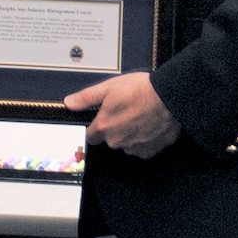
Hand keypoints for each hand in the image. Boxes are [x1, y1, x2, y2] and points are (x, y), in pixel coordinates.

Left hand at [64, 71, 180, 158]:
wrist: (168, 97)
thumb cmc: (140, 90)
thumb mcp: (108, 87)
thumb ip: (86, 98)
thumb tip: (69, 102)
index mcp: (105, 127)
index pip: (91, 136)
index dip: (96, 126)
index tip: (102, 118)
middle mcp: (118, 141)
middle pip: (110, 139)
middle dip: (115, 128)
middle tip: (125, 110)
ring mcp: (135, 148)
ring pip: (126, 144)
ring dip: (130, 133)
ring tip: (138, 115)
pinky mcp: (151, 151)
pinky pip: (142, 147)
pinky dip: (144, 138)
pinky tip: (148, 123)